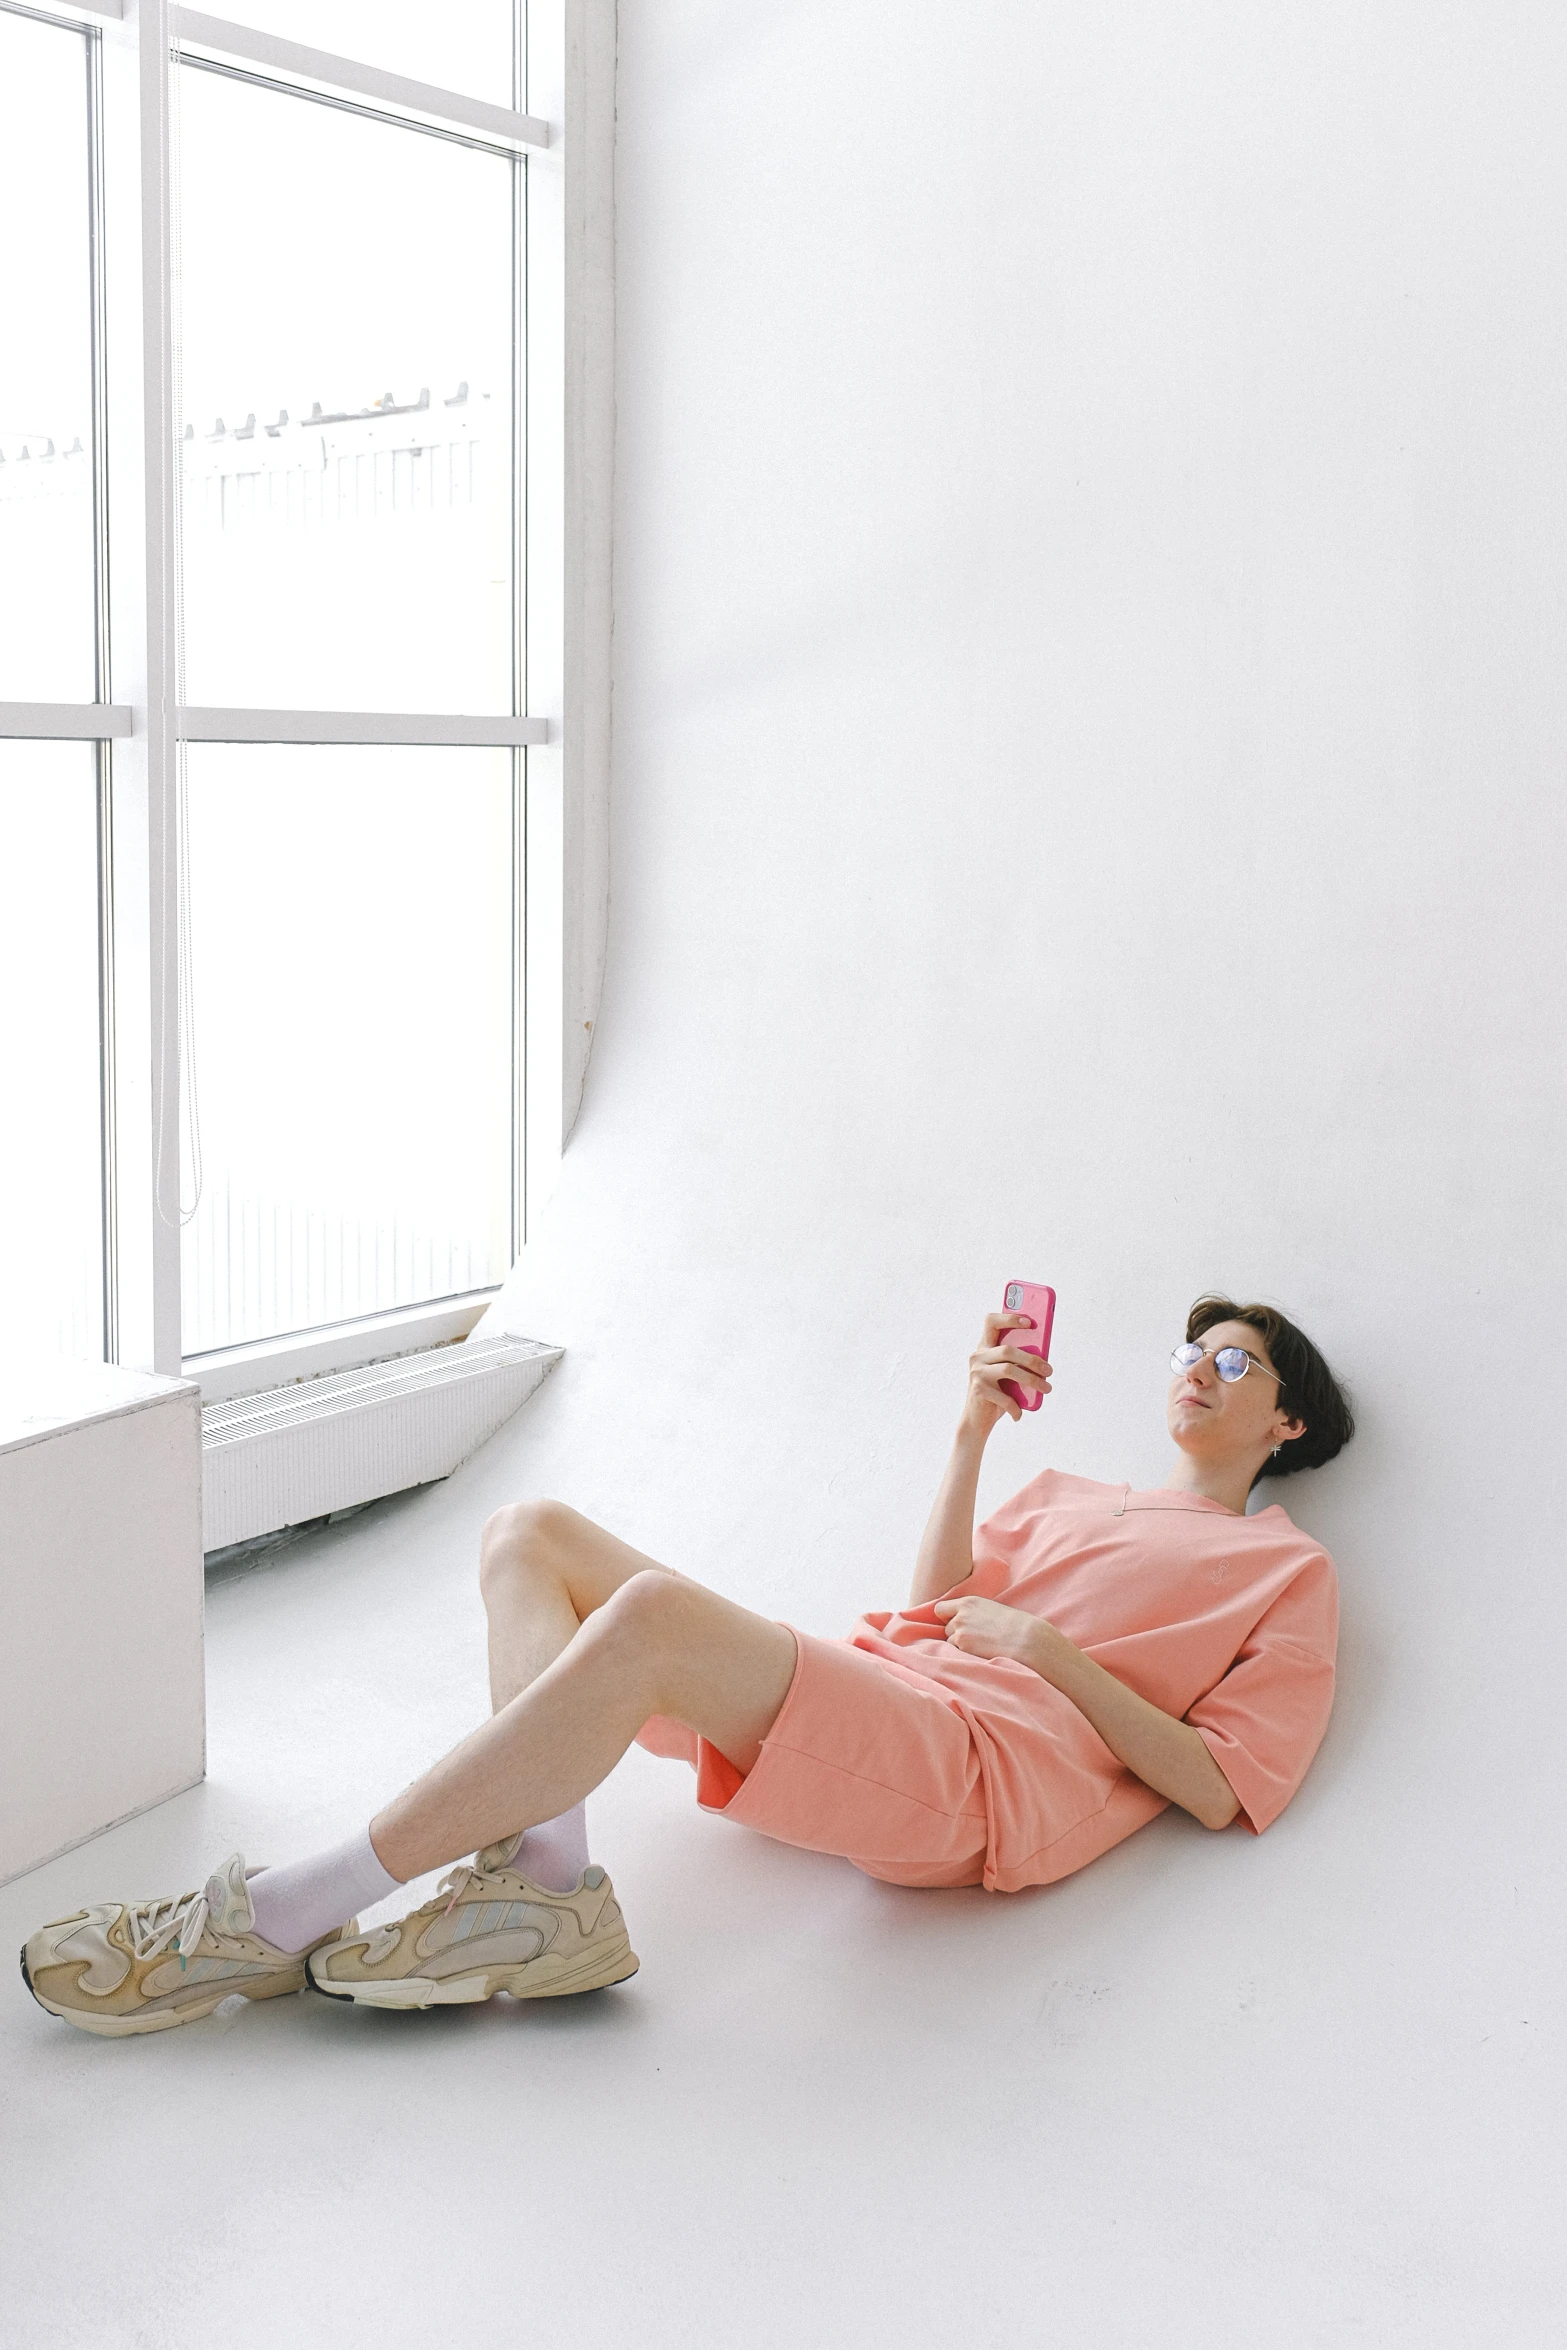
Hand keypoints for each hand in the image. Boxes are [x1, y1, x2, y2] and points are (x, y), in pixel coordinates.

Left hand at [932, 1593, 1046, 1667]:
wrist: (1024, 1638)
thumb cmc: (1013, 1624)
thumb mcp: (989, 1609)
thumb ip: (972, 1612)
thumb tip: (960, 1622)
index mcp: (968, 1602)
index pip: (940, 1609)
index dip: (946, 1617)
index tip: (954, 1623)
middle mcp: (960, 1615)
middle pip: (946, 1628)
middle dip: (956, 1633)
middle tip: (976, 1638)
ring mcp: (960, 1631)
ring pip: (950, 1641)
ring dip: (960, 1645)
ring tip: (980, 1645)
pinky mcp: (963, 1646)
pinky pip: (956, 1652)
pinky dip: (964, 1654)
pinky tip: (980, 1652)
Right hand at [963, 1311, 1053, 1430]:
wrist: (976, 1421)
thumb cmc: (997, 1394)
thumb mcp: (1007, 1376)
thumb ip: (1018, 1364)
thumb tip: (1043, 1360)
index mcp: (985, 1347)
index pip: (991, 1322)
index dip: (1009, 1318)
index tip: (1030, 1322)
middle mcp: (978, 1357)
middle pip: (1007, 1349)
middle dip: (1032, 1360)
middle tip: (1049, 1370)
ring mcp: (976, 1373)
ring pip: (1009, 1370)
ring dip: (1032, 1380)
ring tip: (1047, 1388)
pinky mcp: (978, 1390)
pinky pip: (1005, 1396)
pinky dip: (1016, 1407)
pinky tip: (1020, 1414)